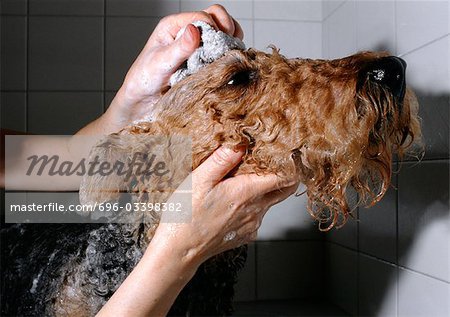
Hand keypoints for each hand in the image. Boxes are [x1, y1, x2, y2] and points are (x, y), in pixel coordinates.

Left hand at [96, 5, 243, 133]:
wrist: (144, 103)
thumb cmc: (144, 81)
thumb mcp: (160, 64)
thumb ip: (178, 48)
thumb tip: (194, 30)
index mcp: (174, 26)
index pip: (201, 16)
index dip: (214, 27)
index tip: (217, 44)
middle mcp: (187, 32)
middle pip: (216, 17)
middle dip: (227, 28)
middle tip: (229, 44)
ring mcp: (197, 46)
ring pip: (223, 32)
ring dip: (231, 40)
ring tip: (229, 54)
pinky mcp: (204, 61)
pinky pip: (222, 51)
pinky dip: (229, 54)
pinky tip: (227, 64)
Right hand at [97, 146, 297, 315]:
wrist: (179, 250)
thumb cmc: (186, 216)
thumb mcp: (199, 179)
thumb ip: (222, 160)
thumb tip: (240, 144)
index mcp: (247, 193)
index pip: (286, 178)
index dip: (288, 165)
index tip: (283, 155)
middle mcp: (256, 210)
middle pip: (284, 190)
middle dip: (283, 176)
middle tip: (270, 163)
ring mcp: (252, 224)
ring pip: (269, 202)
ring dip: (263, 190)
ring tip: (241, 181)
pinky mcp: (246, 235)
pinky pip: (257, 216)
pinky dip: (252, 206)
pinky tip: (232, 201)